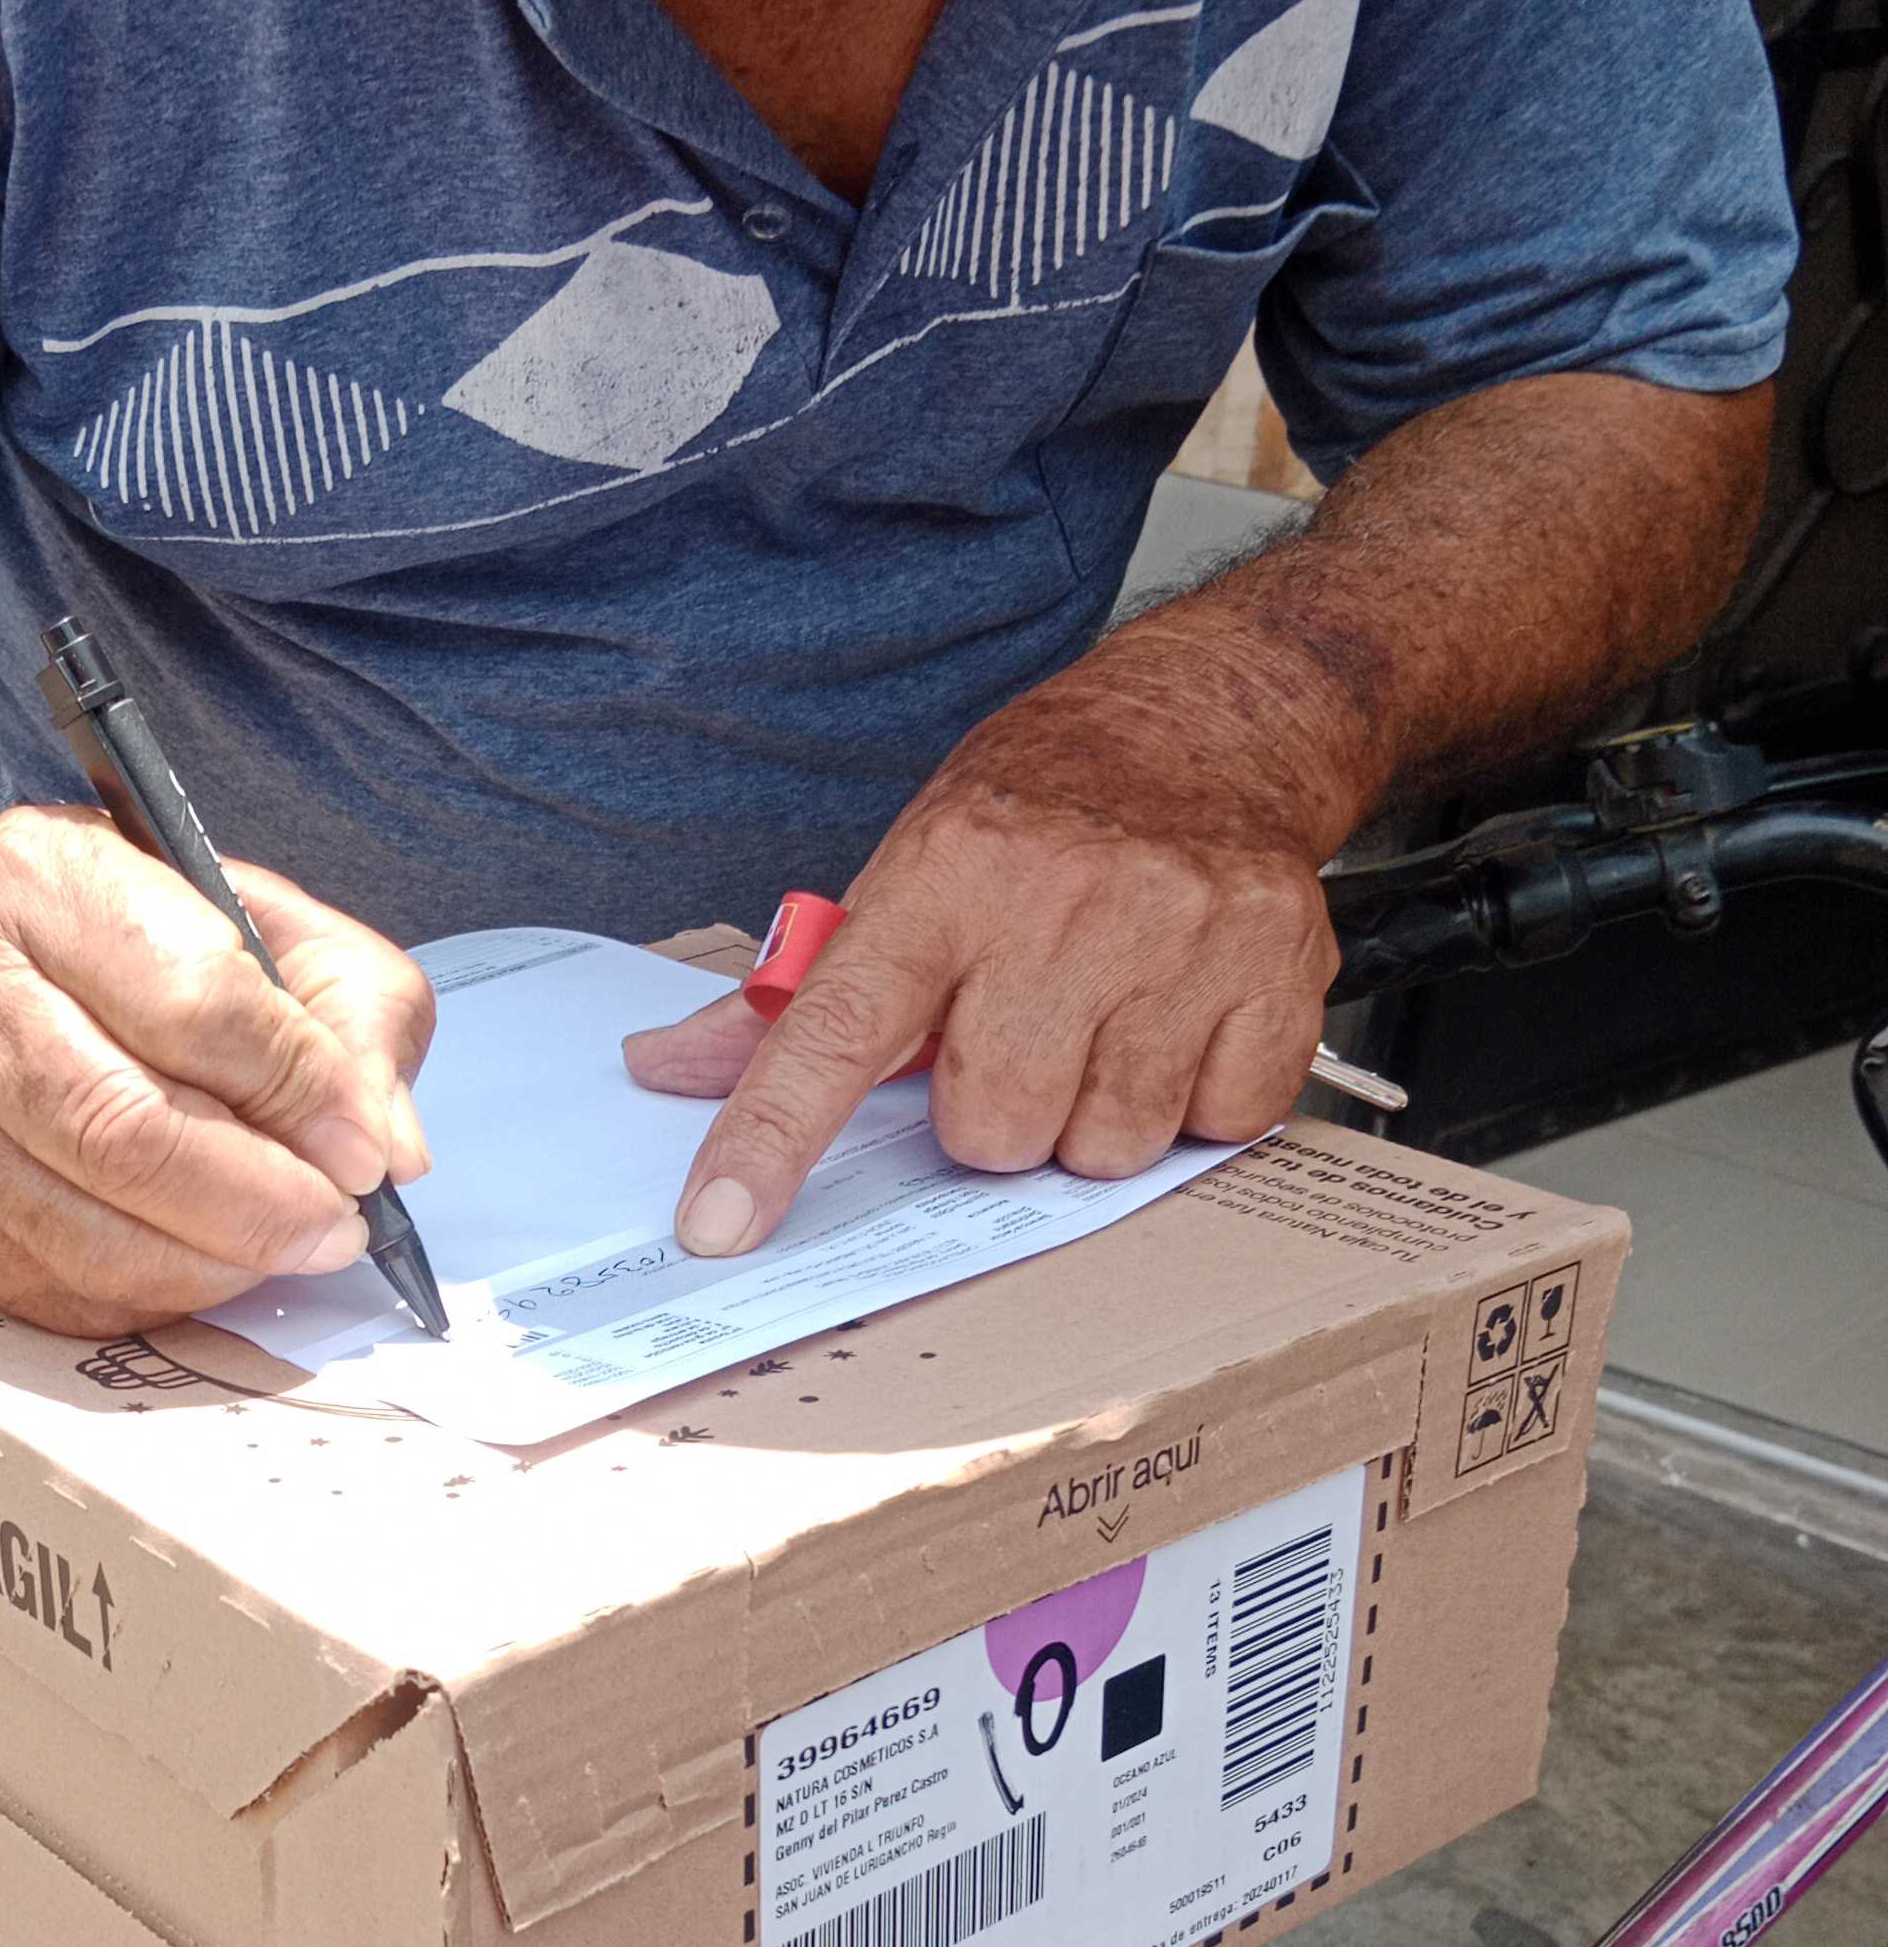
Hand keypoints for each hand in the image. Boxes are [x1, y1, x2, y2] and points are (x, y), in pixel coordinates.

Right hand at [0, 807, 434, 1333]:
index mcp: (45, 880)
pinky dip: (150, 1298)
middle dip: (257, 1202)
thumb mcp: (266, 920)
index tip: (361, 1149)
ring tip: (284, 1248)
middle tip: (335, 1226)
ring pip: (82, 1230)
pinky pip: (50, 1288)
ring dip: (211, 1263)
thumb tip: (389, 1148)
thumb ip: (352, 1014)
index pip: (193, 1003)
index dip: (296, 1091)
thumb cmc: (124, 936)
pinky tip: (202, 1266)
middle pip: (123, 1132)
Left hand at [623, 635, 1356, 1248]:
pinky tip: (1180, 1024)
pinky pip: (1218, 1126)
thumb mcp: (908, 869)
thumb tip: (666, 1069)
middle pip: (993, 1131)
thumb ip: (798, 996)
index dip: (773, 1139)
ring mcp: (1182, 936)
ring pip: (1106, 1147)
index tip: (722, 1222)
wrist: (1211, 724)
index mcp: (946, 878)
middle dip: (996, 1116)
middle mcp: (1063, 904)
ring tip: (1104, 1025)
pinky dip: (1196, 1103)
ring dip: (1094, 1116)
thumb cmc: (1040, 813)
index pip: (837, 1033)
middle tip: (1019, 1037)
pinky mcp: (1281, 968)